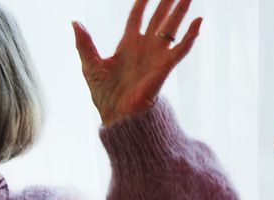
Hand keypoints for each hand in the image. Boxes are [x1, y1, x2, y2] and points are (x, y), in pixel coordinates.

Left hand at [74, 0, 201, 124]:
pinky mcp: (165, 66)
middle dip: (166, 2)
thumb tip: (75, 22)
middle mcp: (144, 47)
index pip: (137, 17)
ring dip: (181, 11)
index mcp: (127, 45)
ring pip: (172, 28)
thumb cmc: (104, 94)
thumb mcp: (90, 65)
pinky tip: (199, 21)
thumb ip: (84, 43)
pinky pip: (181, 49)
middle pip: (158, 18)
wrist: (116, 114)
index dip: (142, 3)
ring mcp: (156, 55)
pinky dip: (191, 36)